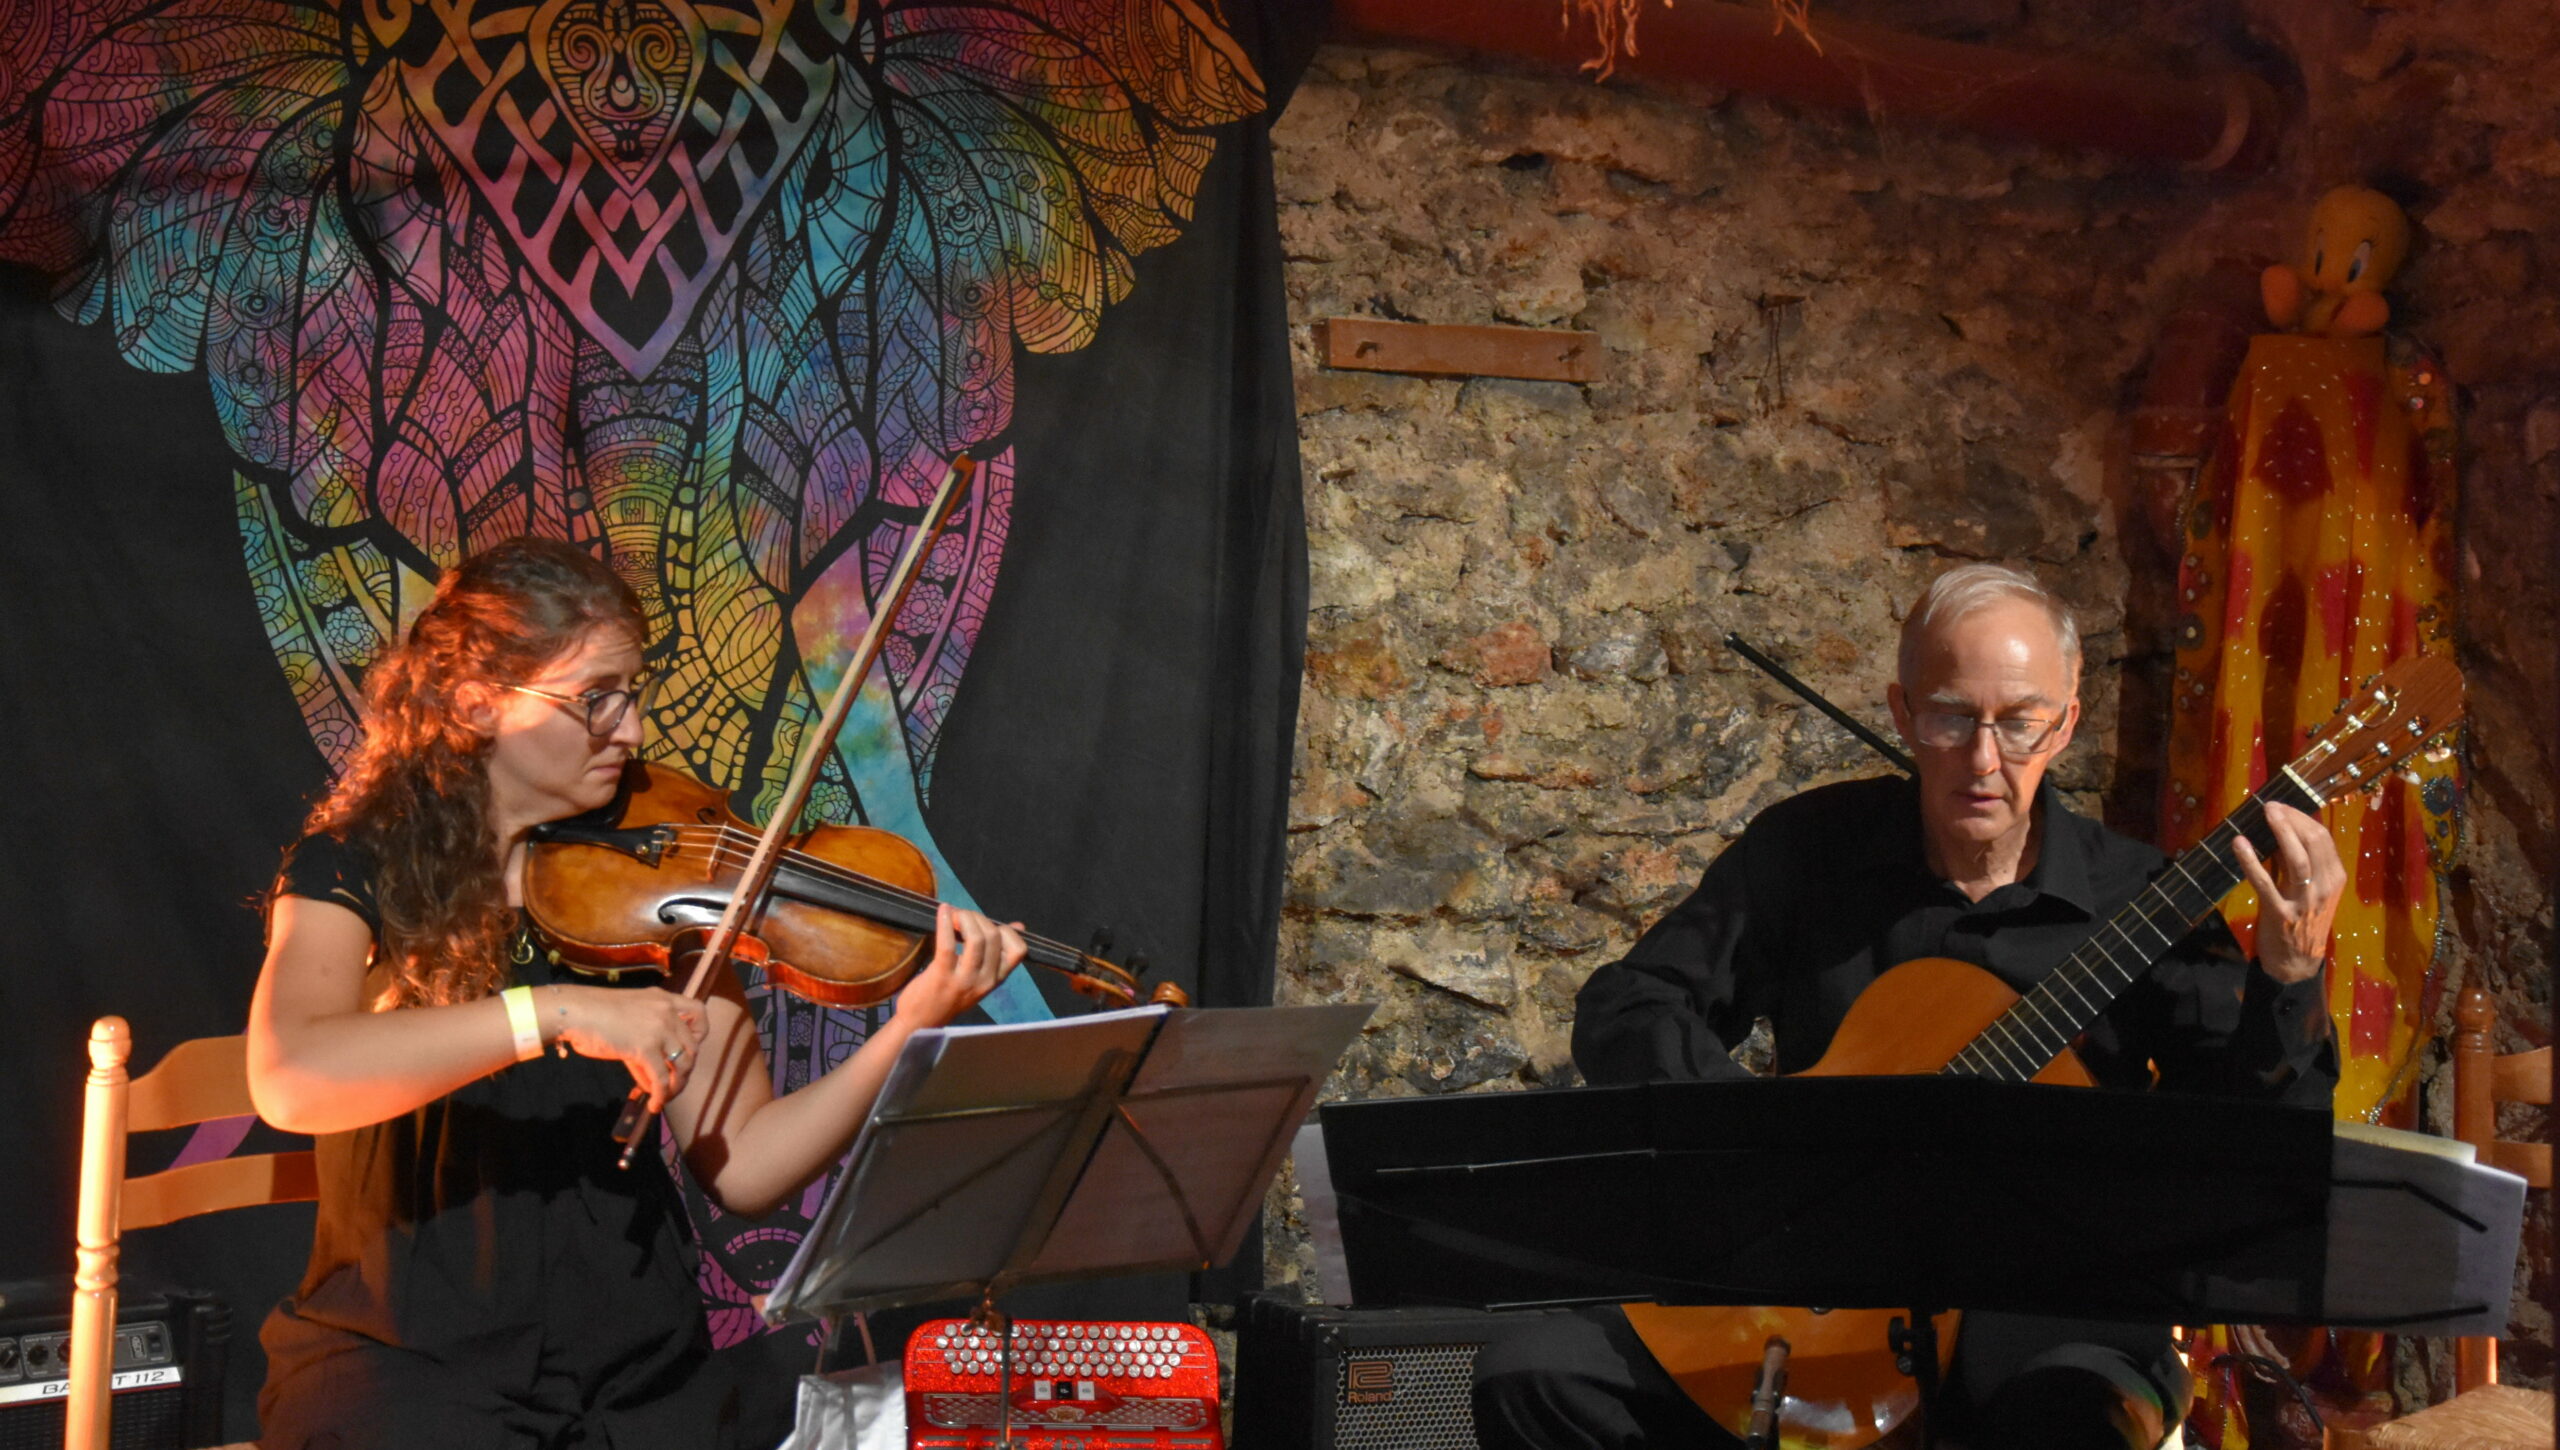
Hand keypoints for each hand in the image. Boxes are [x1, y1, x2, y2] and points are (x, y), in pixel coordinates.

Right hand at [548, 985, 710, 1111]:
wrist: (574, 1011)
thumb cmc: (593, 1014)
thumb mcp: (628, 1019)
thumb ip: (644, 1042)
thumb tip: (651, 1077)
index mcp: (663, 999)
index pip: (699, 1013)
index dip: (699, 1035)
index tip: (688, 1050)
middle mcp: (666, 1011)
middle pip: (692, 1046)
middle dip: (685, 1069)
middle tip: (674, 1083)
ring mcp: (658, 1029)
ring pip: (682, 1064)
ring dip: (676, 1085)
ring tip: (665, 1097)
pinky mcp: (645, 1048)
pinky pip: (662, 1078)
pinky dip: (661, 1094)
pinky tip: (654, 1104)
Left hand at [891, 904, 1028, 1029]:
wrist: (921, 1023)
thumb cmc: (948, 996)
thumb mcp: (979, 978)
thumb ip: (997, 953)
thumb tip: (1019, 926)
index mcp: (996, 979)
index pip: (1018, 950)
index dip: (1005, 929)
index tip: (986, 926)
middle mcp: (985, 980)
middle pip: (994, 936)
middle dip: (978, 917)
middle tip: (962, 916)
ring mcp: (964, 980)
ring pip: (976, 938)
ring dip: (965, 918)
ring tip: (954, 915)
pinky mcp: (941, 976)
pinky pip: (947, 943)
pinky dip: (945, 922)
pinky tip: (943, 911)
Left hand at [2233, 801, 2344, 985]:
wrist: (2297, 962)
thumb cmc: (2302, 919)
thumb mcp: (2310, 888)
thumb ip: (2297, 861)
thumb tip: (2280, 828)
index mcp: (2334, 877)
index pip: (2323, 838)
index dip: (2301, 818)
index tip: (2282, 806)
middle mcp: (2324, 887)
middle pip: (2314, 843)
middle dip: (2292, 819)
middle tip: (2271, 805)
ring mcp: (2304, 901)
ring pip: (2298, 859)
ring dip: (2281, 832)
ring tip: (2266, 813)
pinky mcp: (2280, 914)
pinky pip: (2265, 883)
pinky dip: (2251, 861)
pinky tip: (2239, 843)